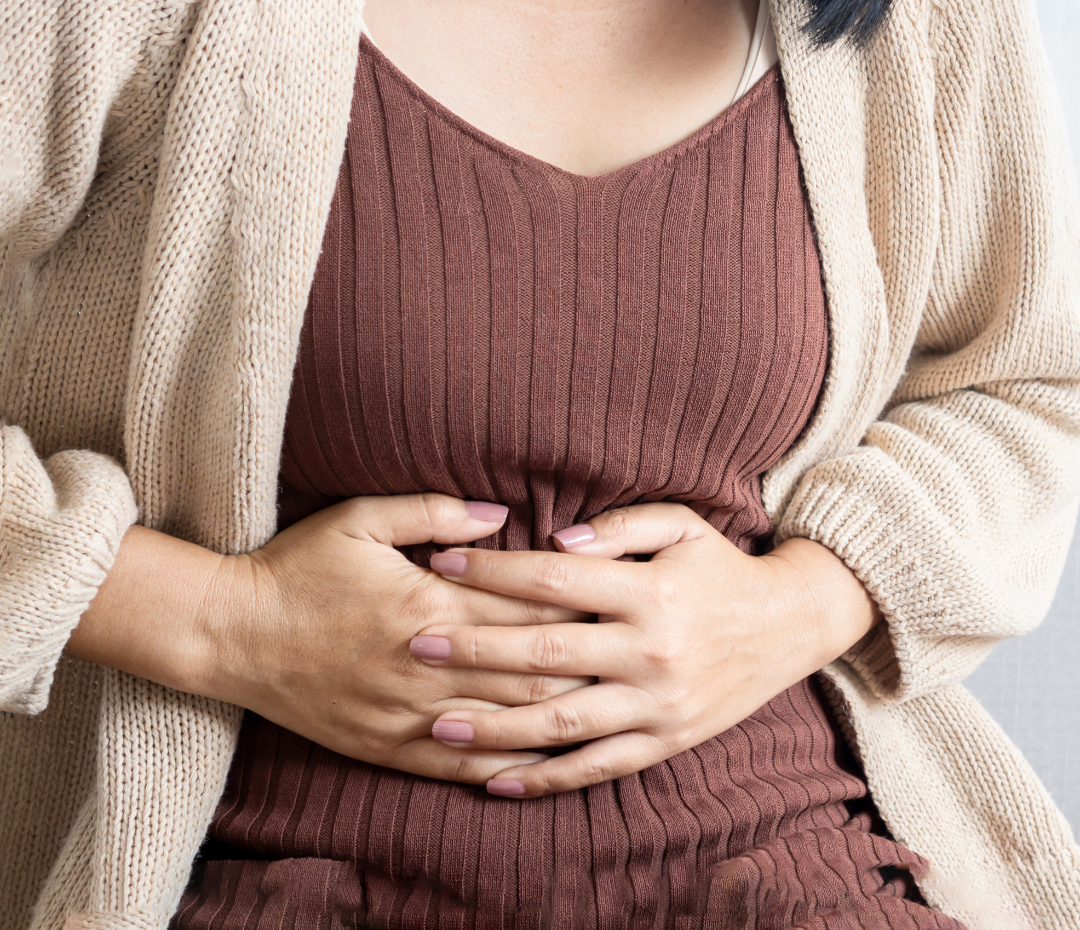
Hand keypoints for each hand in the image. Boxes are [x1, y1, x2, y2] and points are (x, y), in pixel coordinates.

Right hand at [70, 494, 589, 783]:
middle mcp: (427, 667)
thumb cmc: (299, 568)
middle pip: (530, 670)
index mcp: (428, 605)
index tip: (617, 600)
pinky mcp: (389, 747)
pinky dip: (509, 766)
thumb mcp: (360, 520)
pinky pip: (462, 766)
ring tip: (611, 707)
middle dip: (586, 663)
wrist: (234, 634)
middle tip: (631, 654)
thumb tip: (499, 514)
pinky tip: (546, 762)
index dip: (578, 607)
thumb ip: (433, 512)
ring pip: (506, 725)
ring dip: (562, 717)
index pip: (525, 610)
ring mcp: (409, 715)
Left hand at [409, 502, 880, 796]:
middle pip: (546, 652)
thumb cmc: (721, 566)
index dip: (493, 569)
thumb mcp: (681, 525)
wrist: (790, 625)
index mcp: (650, 591)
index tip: (442, 562)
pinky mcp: (666, 741)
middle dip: (474, 649)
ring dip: (495, 727)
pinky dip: (545, 779)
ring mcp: (658, 705)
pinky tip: (495, 781)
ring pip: (563, 722)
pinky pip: (597, 768)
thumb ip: (619, 526)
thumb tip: (554, 538)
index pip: (553, 578)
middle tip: (415, 645)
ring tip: (437, 725)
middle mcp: (651, 651)